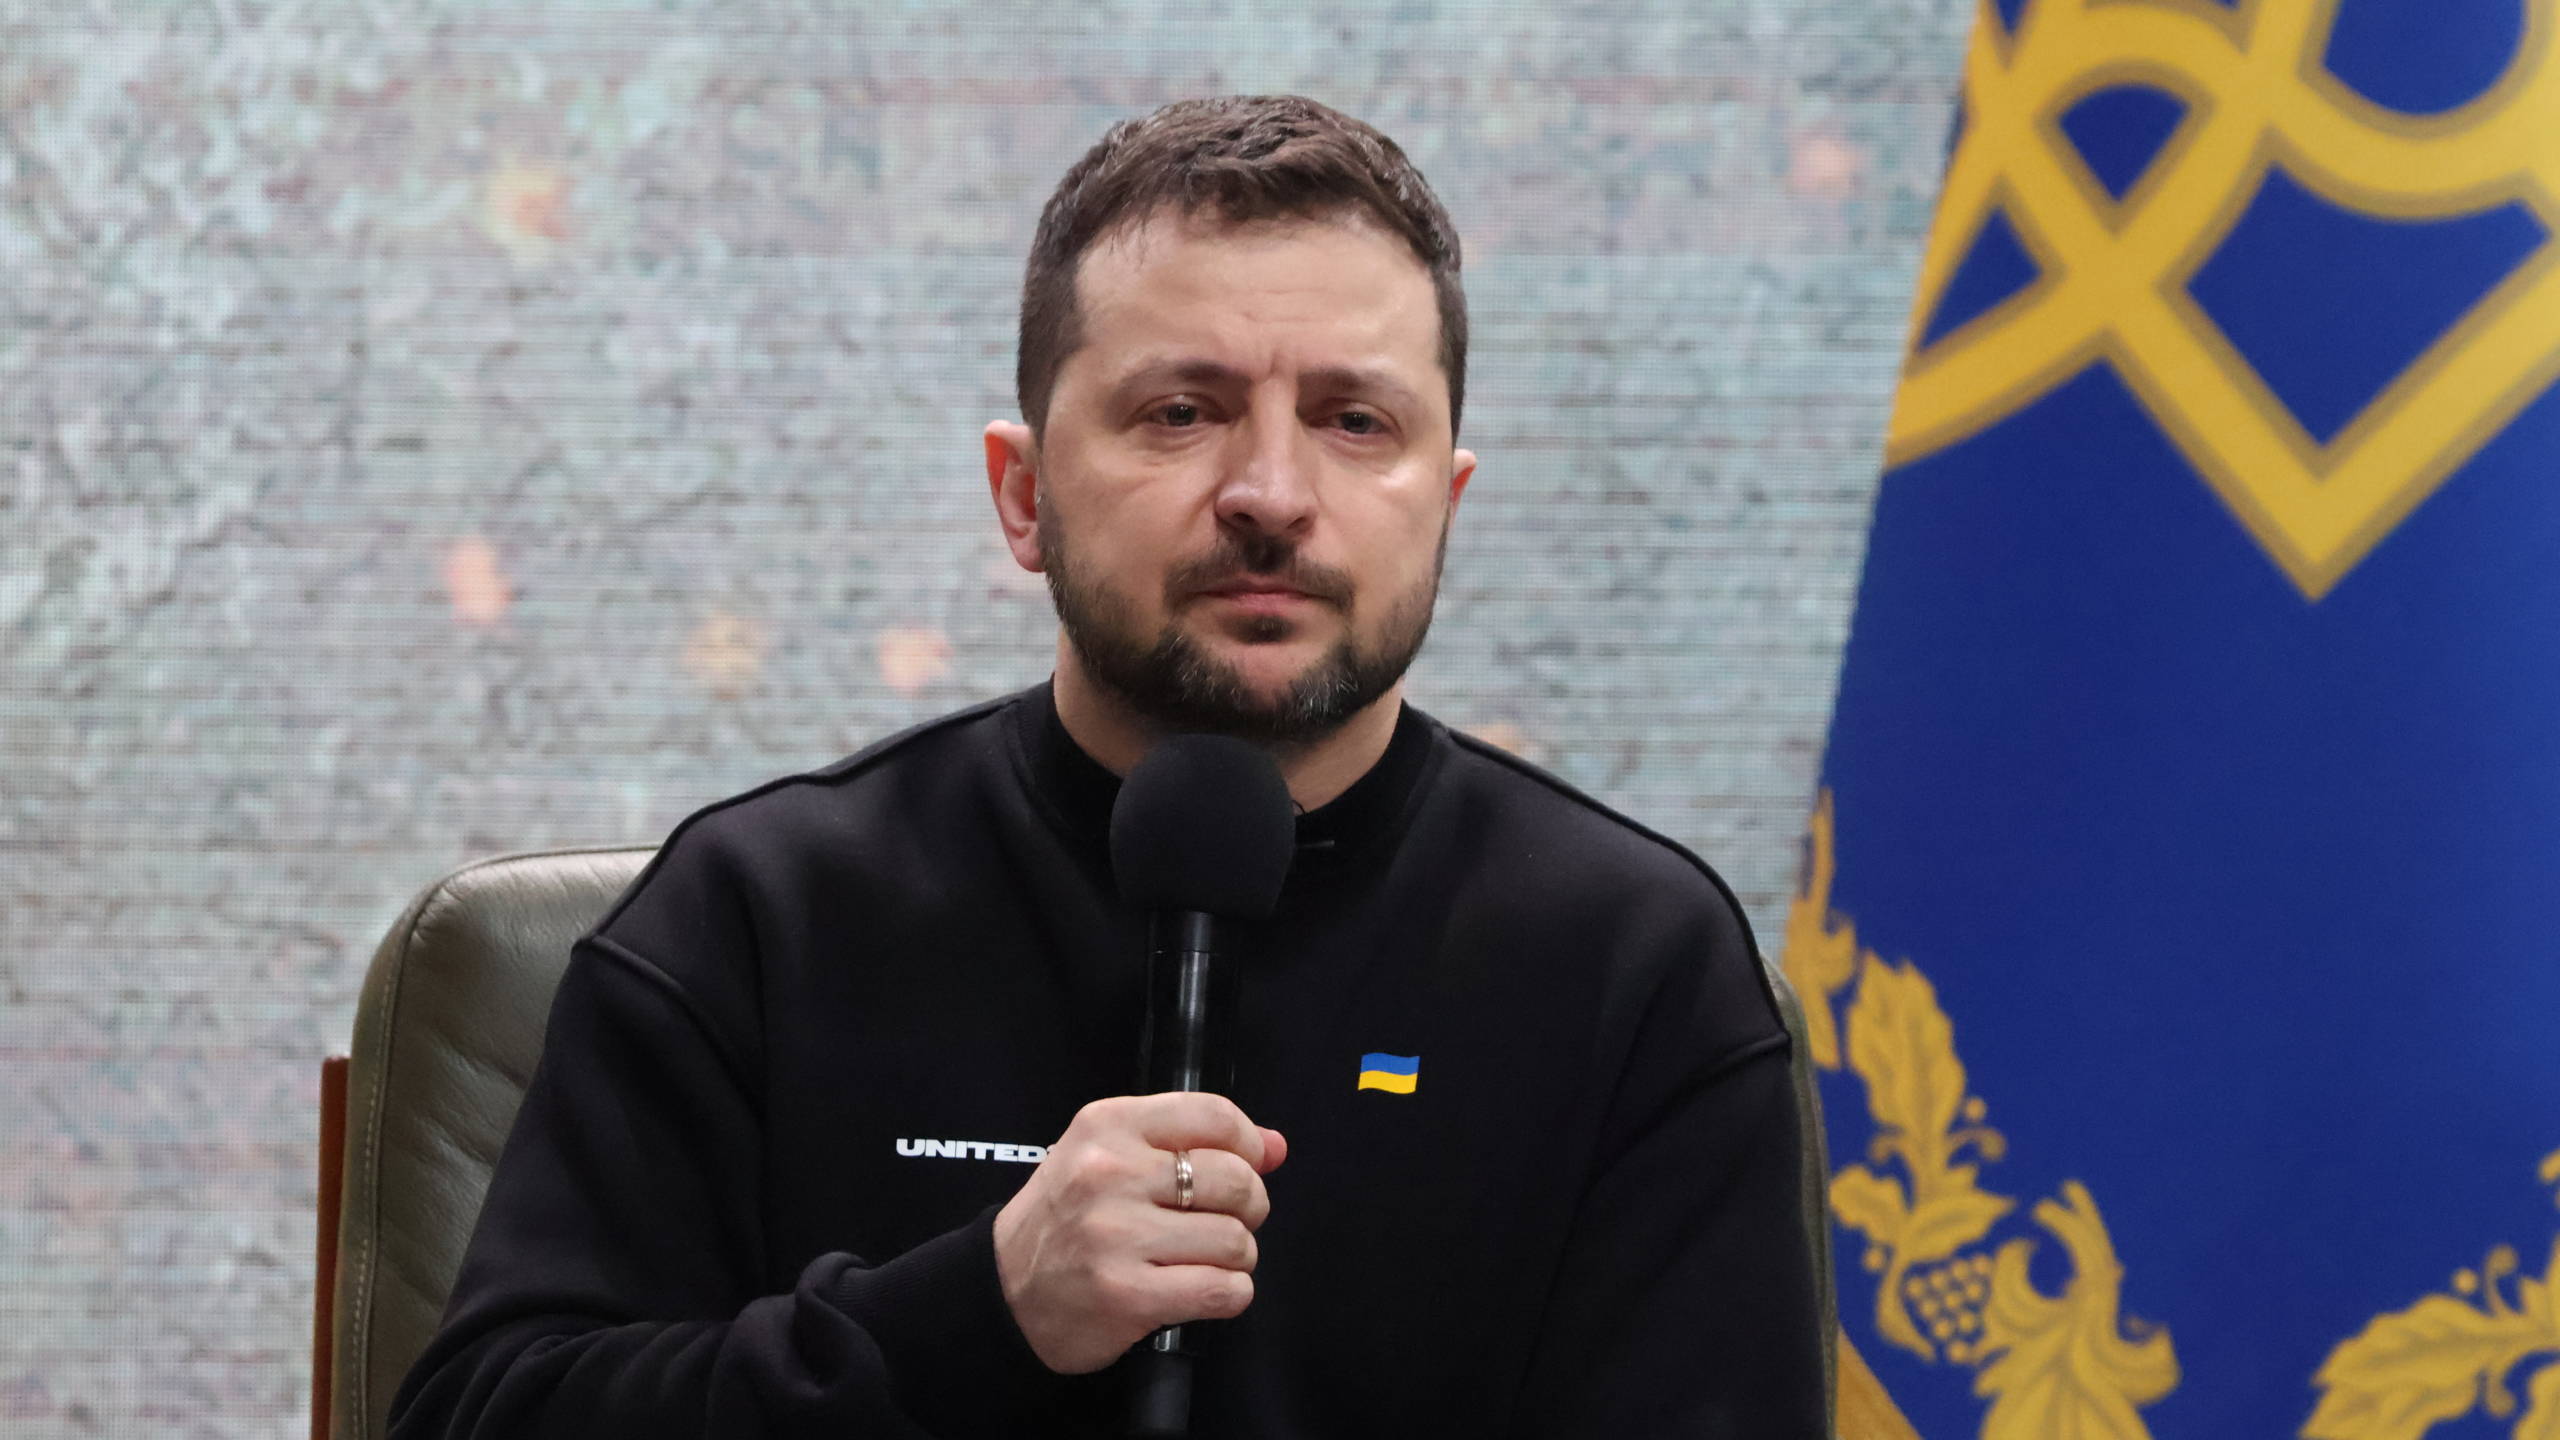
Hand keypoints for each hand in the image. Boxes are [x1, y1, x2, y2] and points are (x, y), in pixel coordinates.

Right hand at [992, 1092, 1287, 1373]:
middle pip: (1234, 1180)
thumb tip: (1275, 1146)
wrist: (1002, 1291)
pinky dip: (1229, 1294)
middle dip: (1249, 1207)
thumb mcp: (1110, 1156)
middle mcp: (1110, 1174)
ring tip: (1204, 1259)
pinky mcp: (1126, 1294)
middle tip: (1226, 1221)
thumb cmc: (1066, 1219)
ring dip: (1236, 1257)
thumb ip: (1192, 1142)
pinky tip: (1204, 1290)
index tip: (1248, 1165)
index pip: (1214, 1115)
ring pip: (1234, 1240)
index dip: (1249, 1144)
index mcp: (1108, 1127)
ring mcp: (1116, 1236)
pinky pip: (1221, 1290)